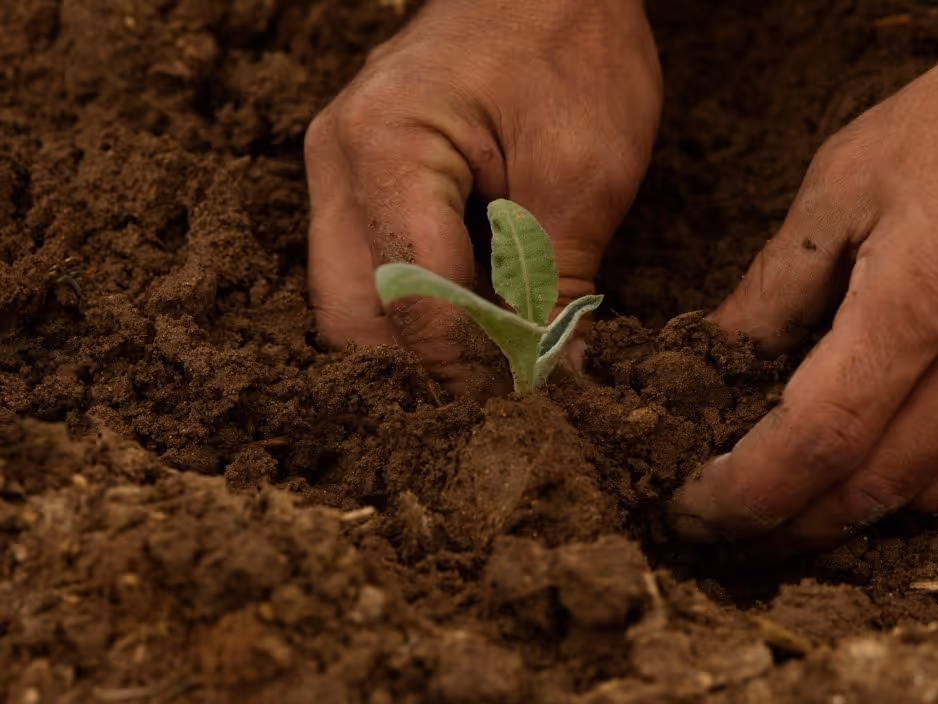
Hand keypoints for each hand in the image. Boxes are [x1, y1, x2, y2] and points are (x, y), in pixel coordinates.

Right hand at [305, 0, 660, 391]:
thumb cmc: (572, 49)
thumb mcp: (585, 175)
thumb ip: (556, 287)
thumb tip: (551, 379)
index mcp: (386, 149)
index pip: (412, 302)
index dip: (470, 369)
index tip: (526, 406)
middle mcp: (338, 161)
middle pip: (352, 316)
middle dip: (425, 370)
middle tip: (502, 397)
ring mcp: (338, 168)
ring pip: (354, 301)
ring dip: (422, 342)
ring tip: (497, 358)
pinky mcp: (360, 177)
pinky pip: (370, 267)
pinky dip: (422, 306)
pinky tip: (481, 314)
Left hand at [672, 0, 937, 553]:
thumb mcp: (845, 181)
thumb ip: (776, 284)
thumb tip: (714, 354)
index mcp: (917, 302)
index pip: (816, 441)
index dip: (746, 493)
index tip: (692, 510)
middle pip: (869, 491)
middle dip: (786, 529)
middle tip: (723, 535)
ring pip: (928, 494)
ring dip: (847, 519)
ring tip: (781, 512)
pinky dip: (911, 485)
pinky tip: (866, 471)